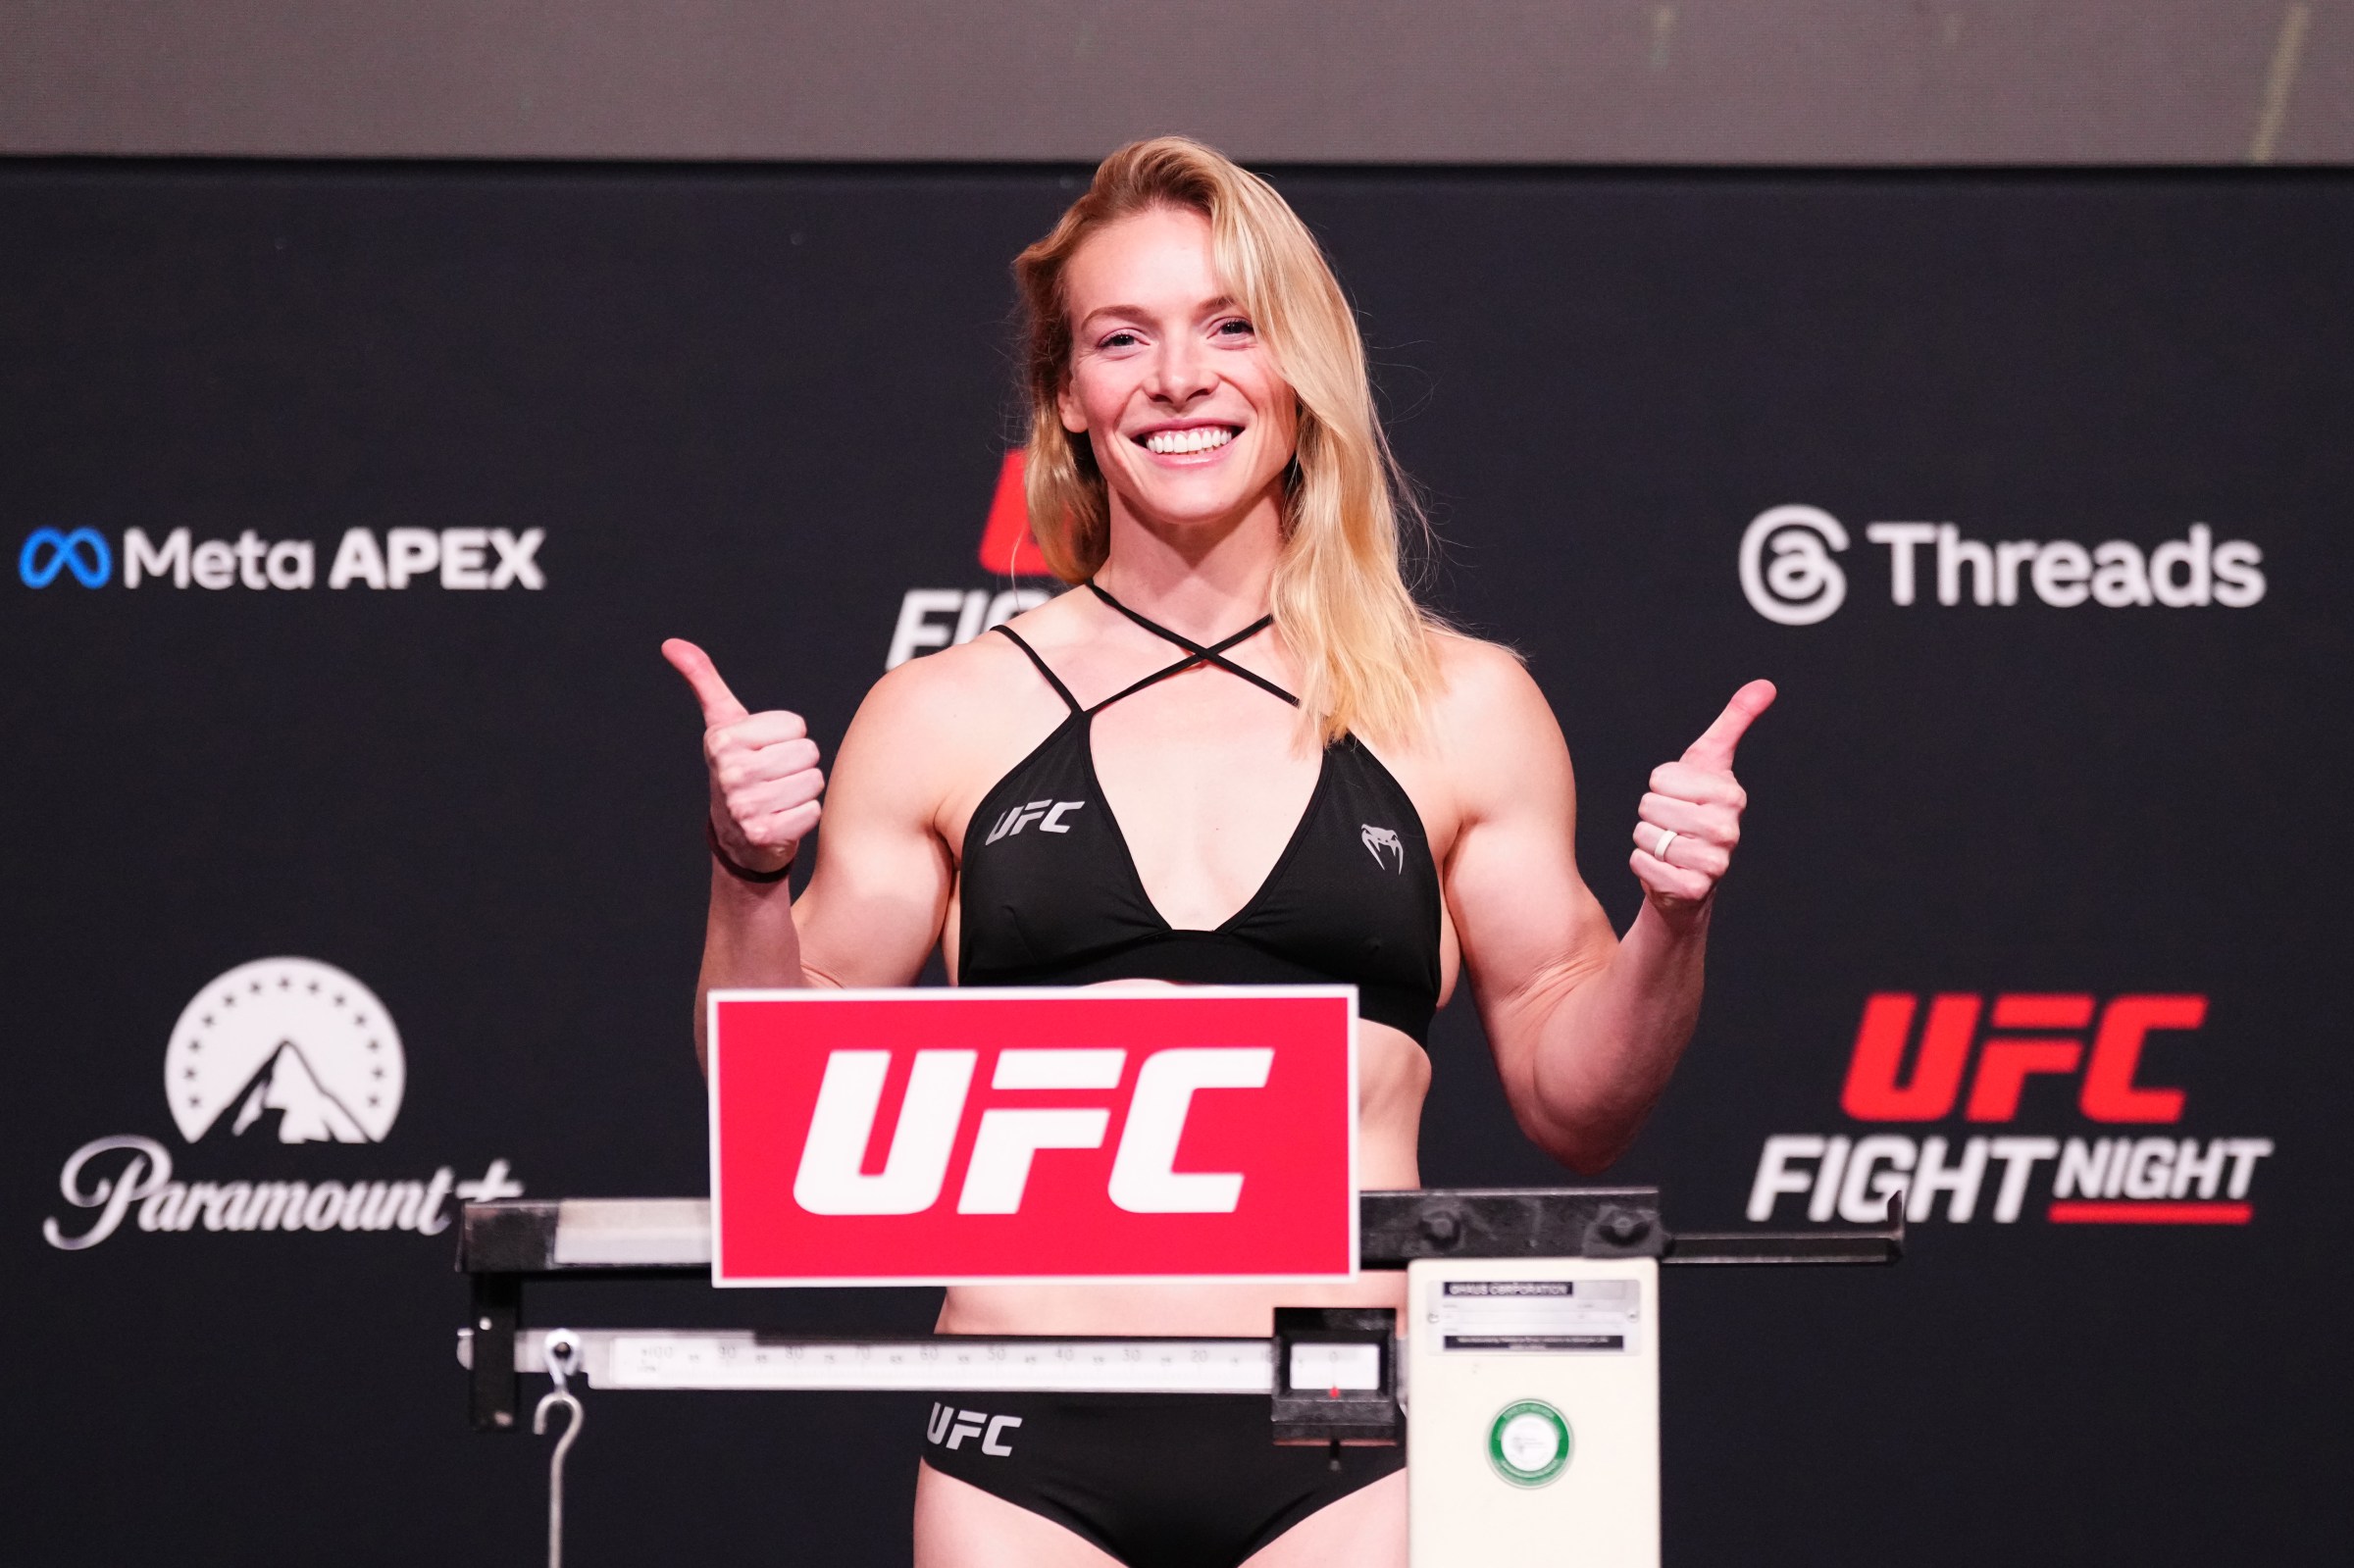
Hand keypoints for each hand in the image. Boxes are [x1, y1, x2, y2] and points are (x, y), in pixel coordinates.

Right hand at [662, 639, 823, 875]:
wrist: (735, 835)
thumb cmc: (737, 768)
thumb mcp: (722, 723)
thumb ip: (704, 681)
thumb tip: (671, 644)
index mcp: (722, 740)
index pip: (796, 726)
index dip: (788, 738)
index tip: (765, 750)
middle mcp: (730, 773)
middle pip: (808, 753)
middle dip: (797, 764)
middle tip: (774, 777)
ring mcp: (745, 807)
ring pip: (813, 781)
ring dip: (802, 791)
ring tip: (778, 797)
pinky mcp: (765, 835)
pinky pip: (813, 812)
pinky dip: (804, 816)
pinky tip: (782, 819)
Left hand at [1630, 679, 1775, 919]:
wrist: (1690, 872)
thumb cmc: (1696, 807)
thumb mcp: (1711, 761)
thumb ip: (1734, 721)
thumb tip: (1765, 685)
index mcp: (1731, 795)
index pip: (1661, 777)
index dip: (1660, 786)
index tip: (1680, 797)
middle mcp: (1728, 830)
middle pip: (1650, 806)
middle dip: (1651, 815)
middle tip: (1672, 825)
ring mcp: (1714, 864)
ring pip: (1645, 835)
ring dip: (1646, 841)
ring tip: (1669, 846)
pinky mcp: (1692, 890)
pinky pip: (1641, 864)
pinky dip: (1642, 865)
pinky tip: (1663, 868)